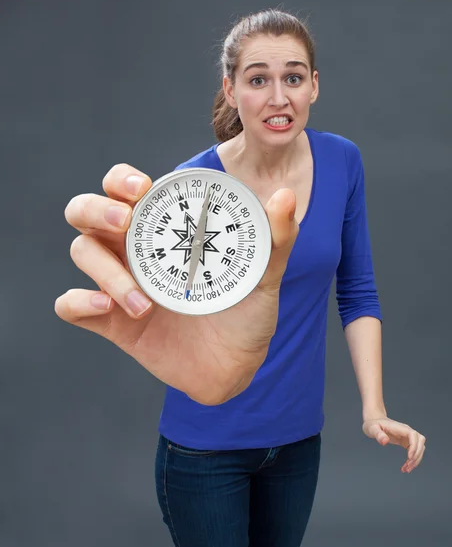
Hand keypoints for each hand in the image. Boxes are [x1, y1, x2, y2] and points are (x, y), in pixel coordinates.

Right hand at [55, 164, 298, 405]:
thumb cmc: (247, 313)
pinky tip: (107, 308)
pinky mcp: (110, 321)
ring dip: (103, 270)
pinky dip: (79, 302)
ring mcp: (119, 284)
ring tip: (141, 301)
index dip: (121, 179)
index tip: (142, 188)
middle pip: (86, 212)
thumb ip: (276, 238)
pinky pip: (71, 305)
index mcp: (165, 230)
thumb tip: (285, 198)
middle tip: (123, 222)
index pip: (126, 189)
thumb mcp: (265, 275)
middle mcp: (136, 250)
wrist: (236, 367)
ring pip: (81, 252)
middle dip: (95, 209)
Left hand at [362, 416, 426, 472]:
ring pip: (419, 448)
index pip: (413, 435)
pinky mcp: (406, 442)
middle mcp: (406, 431)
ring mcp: (407, 437)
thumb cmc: (373, 424)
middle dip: (417, 455)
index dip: (414, 446)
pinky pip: (414, 451)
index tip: (409, 457)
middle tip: (407, 466)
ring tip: (406, 469)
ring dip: (416, 459)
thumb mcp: (372, 429)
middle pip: (420, 441)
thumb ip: (378, 434)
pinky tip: (405, 467)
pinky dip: (412, 460)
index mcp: (400, 427)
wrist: (374, 422)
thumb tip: (385, 442)